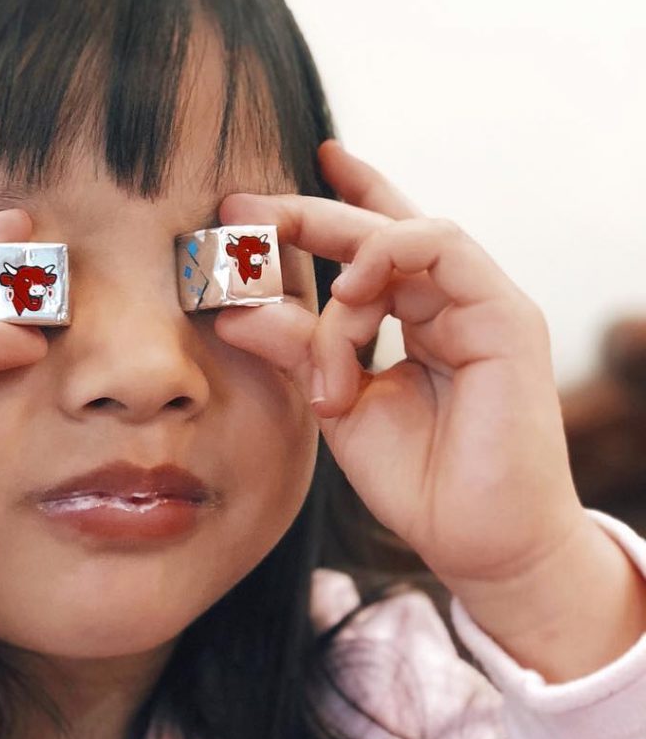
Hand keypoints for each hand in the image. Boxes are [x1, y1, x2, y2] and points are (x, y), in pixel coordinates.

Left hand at [215, 139, 585, 590]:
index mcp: (419, 321)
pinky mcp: (505, 312)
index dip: (324, 208)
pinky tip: (348, 292)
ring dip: (341, 263)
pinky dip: (385, 257)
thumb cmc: (418, 480)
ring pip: (399, 238)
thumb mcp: (338, 404)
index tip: (255, 197)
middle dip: (305, 214)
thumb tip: (233, 311)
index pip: (371, 246)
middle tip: (240, 207)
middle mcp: (450, 303)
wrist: (477, 541)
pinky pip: (441, 247)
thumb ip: (296, 351)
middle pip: (377, 229)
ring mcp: (480, 304)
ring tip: (320, 311)